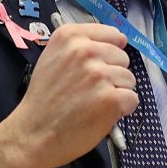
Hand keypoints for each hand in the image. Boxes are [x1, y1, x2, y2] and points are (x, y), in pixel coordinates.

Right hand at [0, 23, 137, 167]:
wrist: (34, 133)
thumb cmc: (45, 99)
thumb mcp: (54, 57)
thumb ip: (81, 46)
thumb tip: (119, 40)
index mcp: (70, 36)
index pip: (113, 34)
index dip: (110, 52)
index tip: (99, 65)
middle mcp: (85, 50)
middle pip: (122, 58)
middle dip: (112, 74)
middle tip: (89, 90)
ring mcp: (98, 74)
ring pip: (129, 79)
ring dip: (117, 92)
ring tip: (93, 103)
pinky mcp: (110, 98)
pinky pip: (132, 99)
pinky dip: (122, 109)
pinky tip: (102, 114)